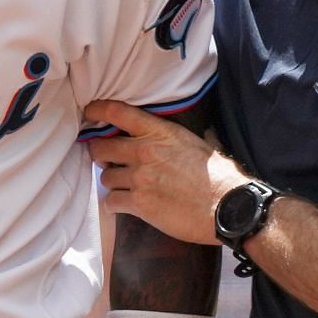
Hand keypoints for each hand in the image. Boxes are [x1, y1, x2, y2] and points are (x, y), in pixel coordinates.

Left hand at [84, 100, 248, 245]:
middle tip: (107, 160)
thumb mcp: (192, 143)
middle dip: (99, 154)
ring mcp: (140, 178)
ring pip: (105, 177)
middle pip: (100, 148)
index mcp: (159, 132)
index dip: (98, 111)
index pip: (118, 113)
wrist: (227, 206)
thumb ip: (165, 138)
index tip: (89, 113)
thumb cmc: (217, 175)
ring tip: (125, 186)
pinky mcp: (140, 204)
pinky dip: (115, 204)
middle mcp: (144, 152)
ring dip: (112, 182)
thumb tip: (153, 139)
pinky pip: (111, 201)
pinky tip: (125, 205)